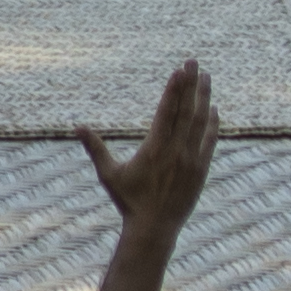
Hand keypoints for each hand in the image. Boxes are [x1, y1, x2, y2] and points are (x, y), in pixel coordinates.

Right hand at [82, 58, 217, 243]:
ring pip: (200, 122)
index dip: (174, 89)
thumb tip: (76, 126)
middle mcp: (175, 150)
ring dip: (204, 97)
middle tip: (194, 61)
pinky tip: (214, 109)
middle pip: (185, 110)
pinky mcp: (201, 170)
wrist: (154, 229)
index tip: (179, 70)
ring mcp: (191, 159)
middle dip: (190, 84)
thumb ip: (95, 148)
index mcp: (154, 147)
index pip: (166, 111)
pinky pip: (209, 141)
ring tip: (207, 76)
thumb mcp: (108, 174)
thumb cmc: (128, 201)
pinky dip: (212, 124)